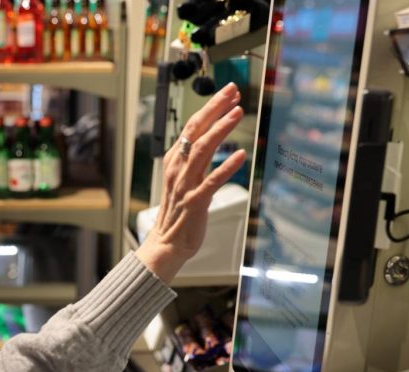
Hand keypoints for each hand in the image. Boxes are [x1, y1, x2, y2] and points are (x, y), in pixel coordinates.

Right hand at [136, 83, 246, 282]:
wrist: (167, 243)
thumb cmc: (179, 211)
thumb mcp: (184, 179)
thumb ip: (195, 158)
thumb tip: (210, 136)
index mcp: (175, 161)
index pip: (192, 126)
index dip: (210, 108)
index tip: (228, 93)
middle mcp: (178, 169)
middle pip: (196, 131)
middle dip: (215, 108)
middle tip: (232, 91)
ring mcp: (185, 185)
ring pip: (203, 151)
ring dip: (220, 130)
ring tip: (238, 113)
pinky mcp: (195, 202)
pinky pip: (211, 182)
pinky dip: (226, 168)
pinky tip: (241, 155)